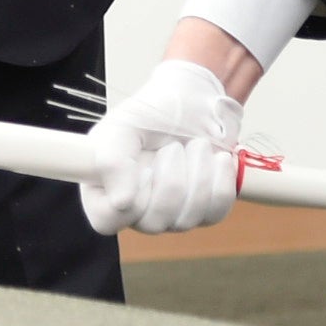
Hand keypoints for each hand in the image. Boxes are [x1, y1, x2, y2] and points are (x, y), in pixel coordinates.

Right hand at [81, 59, 248, 235]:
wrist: (194, 102)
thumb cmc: (152, 114)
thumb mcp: (124, 125)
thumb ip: (113, 159)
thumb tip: (121, 202)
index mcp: (105, 189)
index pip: (106, 221)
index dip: (129, 201)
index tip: (145, 169)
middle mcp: (135, 210)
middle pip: (152, 223)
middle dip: (171, 180)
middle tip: (174, 147)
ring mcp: (171, 216)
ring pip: (186, 220)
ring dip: (198, 174)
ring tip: (197, 144)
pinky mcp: (204, 212)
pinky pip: (215, 211)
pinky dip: (220, 179)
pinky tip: (218, 158)